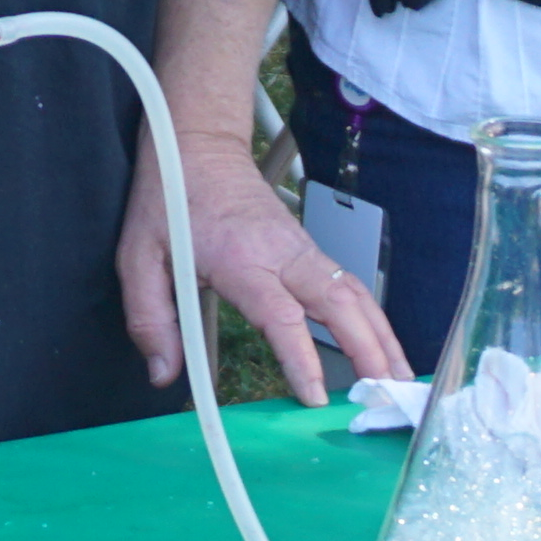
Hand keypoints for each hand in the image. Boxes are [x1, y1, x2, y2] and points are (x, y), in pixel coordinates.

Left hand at [120, 124, 409, 403]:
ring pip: (355, 294)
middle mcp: (282, 253)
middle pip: (339, 303)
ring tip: (402, 380)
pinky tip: (386, 349)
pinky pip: (350, 286)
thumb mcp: (138, 256)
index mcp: (241, 258)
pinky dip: (374, 319)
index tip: (316, 395)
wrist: (197, 145)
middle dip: (368, 350)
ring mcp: (302, 249)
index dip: (301, 357)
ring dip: (382, 336)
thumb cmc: (169, 199)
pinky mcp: (308, 250)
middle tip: (385, 395)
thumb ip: (149, 317)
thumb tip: (165, 373)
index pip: (281, 315)